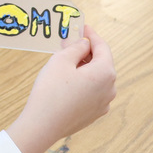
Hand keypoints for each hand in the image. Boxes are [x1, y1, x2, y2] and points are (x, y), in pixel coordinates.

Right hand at [6, 25, 116, 152]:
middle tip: (70, 43)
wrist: (42, 126)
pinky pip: (92, 92)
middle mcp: (110, 89)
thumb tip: (84, 44)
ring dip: (85, 67)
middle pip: (101, 62)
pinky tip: (68, 81)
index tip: (83, 26)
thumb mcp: (61, 60)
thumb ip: (76, 47)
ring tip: (67, 61)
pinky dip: (84, 82)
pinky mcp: (94, 114)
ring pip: (97, 78)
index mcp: (105, 72)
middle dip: (86, 51)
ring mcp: (103, 104)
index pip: (102, 47)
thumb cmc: (51, 91)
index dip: (91, 35)